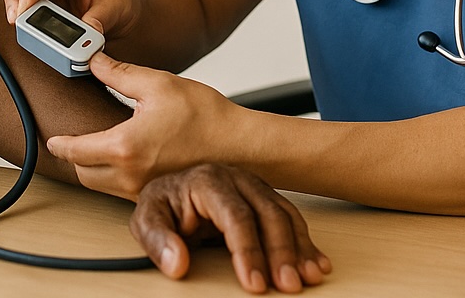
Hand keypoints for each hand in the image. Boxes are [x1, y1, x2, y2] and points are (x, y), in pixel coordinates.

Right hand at [3, 0, 139, 38]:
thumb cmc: (113, 0)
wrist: (115, 7)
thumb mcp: (114, 8)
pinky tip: (21, 28)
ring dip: (13, 5)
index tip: (24, 10)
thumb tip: (84, 33)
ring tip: (18, 28)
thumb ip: (98, 20)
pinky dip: (17, 13)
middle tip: (15, 21)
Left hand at [47, 52, 238, 198]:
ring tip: (97, 146)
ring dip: (93, 168)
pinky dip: (113, 177)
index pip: (76, 151)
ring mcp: (144, 190)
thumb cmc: (205, 115)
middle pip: (83, 174)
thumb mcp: (158, 83)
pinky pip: (121, 191)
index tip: (52, 138)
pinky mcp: (157, 195)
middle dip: (74, 157)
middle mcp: (130, 175)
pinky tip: (123, 157)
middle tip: (72, 140)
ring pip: (101, 186)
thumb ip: (119, 73)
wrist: (240, 145)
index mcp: (125, 146)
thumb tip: (92, 60)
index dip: (59, 143)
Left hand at [132, 164, 330, 293]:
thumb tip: (176, 262)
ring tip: (309, 277)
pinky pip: (291, 219)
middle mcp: (237, 179)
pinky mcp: (265, 199)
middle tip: (287, 285)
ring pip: (285, 216)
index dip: (249, 251)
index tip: (255, 283)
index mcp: (209, 181)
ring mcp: (255, 187)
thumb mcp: (148, 220)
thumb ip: (158, 241)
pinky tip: (316, 263)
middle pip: (268, 215)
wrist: (173, 189)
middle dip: (281, 253)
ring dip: (300, 249)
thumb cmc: (164, 205)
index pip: (236, 217)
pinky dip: (306, 243)